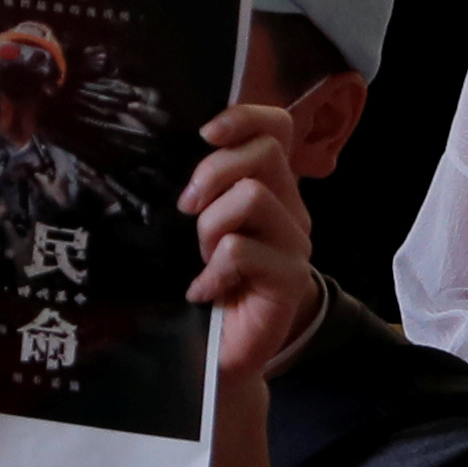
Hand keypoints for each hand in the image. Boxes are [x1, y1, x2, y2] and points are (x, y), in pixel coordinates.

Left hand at [183, 99, 331, 390]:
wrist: (224, 348)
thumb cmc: (209, 278)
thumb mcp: (201, 223)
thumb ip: (203, 187)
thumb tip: (172, 147)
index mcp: (271, 188)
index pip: (277, 129)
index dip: (244, 118)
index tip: (206, 134)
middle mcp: (292, 210)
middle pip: (263, 155)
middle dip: (213, 175)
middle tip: (188, 211)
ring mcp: (295, 245)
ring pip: (252, 197)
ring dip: (211, 226)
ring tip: (204, 258)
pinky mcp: (290, 280)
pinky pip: (242, 251)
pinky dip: (211, 270)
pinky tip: (204, 290)